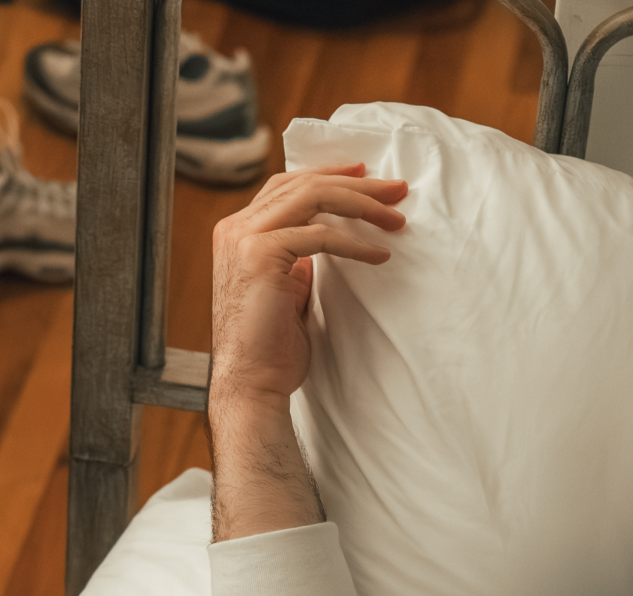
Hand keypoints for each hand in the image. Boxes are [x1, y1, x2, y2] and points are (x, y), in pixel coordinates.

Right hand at [209, 163, 406, 411]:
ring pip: (313, 197)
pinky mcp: (261, 255)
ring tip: (395, 218)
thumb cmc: (271, 347)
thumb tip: (326, 237)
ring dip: (361, 204)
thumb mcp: (286, 288)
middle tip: (397, 188)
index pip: (287, 186)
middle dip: (357, 184)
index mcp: (238, 232)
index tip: (367, 177)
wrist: (251, 382)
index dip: (329, 176)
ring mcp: (244, 238)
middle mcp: (236, 227)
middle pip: (303, 183)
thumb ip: (298, 258)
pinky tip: (379, 255)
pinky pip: (321, 235)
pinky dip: (355, 244)